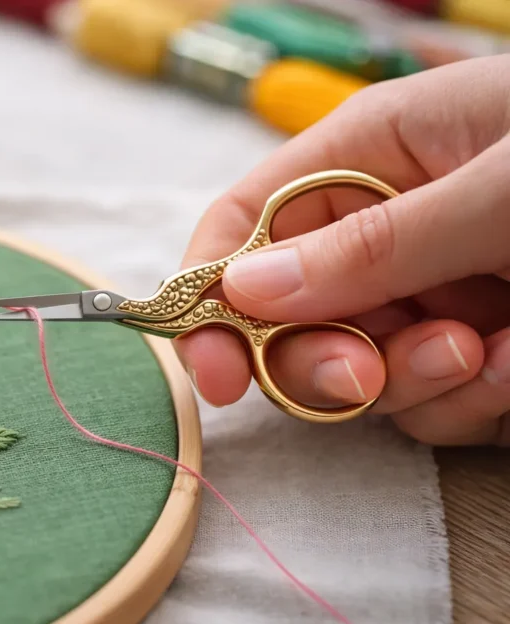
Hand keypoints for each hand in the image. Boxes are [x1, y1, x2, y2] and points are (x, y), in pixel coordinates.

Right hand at [175, 55, 509, 445]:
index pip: (243, 227)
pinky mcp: (476, 346)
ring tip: (489, 351)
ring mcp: (428, 291)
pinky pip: (432, 400)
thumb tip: (243, 293)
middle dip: (323, 358)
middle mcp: (382, 229)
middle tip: (366, 376)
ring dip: (415, 381)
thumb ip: (371, 246)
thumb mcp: (500, 187)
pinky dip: (471, 399)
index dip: (209, 296)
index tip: (215, 371)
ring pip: (359, 371)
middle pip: (288, 317)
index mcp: (366, 157)